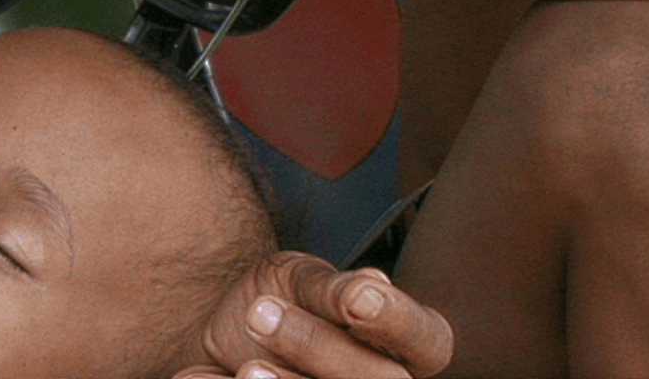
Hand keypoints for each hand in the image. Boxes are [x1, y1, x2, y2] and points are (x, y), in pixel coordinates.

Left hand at [175, 251, 452, 378]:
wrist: (219, 342)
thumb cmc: (277, 303)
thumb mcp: (298, 281)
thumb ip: (330, 290)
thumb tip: (370, 288)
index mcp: (401, 344)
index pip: (429, 340)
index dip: (398, 323)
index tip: (356, 299)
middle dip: (319, 348)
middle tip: (259, 313)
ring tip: (243, 367)